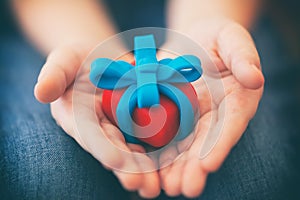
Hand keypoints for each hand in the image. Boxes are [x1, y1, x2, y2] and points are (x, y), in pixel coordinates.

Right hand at [34, 44, 160, 197]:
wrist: (100, 57)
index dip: (102, 148)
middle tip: (144, 186)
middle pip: (114, 150)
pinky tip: (170, 162)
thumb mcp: (64, 60)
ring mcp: (118, 127)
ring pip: (132, 150)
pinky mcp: (136, 120)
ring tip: (157, 185)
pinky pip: (149, 135)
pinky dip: (158, 149)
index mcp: (77, 118)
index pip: (89, 136)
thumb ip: (54, 74)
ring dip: (145, 168)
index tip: (116, 162)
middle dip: (128, 169)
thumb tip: (41, 92)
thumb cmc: (78, 59)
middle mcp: (98, 128)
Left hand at [158, 18, 263, 196]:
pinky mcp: (173, 114)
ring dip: (176, 167)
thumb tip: (254, 77)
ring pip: (185, 145)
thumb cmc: (217, 37)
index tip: (208, 163)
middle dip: (195, 166)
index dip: (220, 144)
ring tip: (168, 186)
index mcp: (235, 99)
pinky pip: (165, 133)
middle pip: (206, 143)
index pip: (230, 124)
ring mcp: (193, 116)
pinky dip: (159, 151)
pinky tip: (150, 168)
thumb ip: (242, 56)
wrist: (194, 39)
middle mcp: (215, 114)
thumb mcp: (232, 39)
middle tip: (185, 188)